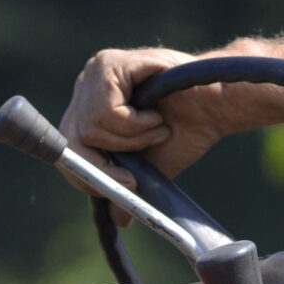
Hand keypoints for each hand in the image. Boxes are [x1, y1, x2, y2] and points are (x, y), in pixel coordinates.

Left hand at [60, 46, 228, 199]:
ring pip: (91, 128)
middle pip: (70, 140)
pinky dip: (136, 124)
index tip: (124, 185)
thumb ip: (127, 186)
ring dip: (132, 139)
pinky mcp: (110, 63)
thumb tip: (117, 220)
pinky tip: (156, 114)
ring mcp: (95, 72)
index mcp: (90, 108)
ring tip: (157, 126)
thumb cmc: (185, 130)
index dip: (87, 174)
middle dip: (104, 166)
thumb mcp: (150, 166)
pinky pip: (107, 113)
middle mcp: (87, 87)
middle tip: (133, 176)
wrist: (215, 105)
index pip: (67, 146)